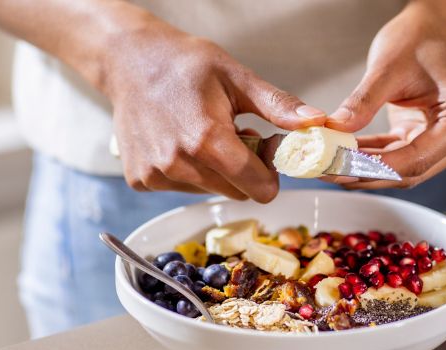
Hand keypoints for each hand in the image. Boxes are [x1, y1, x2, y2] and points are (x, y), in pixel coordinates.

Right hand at [105, 21, 325, 201]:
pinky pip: (183, 189)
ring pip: (210, 191)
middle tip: (236, 136)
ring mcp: (156, 175)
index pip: (258, 187)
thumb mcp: (237, 77)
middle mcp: (177, 164)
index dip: (270, 173)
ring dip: (217, 171)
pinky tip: (181, 142)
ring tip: (205, 135)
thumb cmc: (184, 64)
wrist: (129, 60)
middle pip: (236, 192)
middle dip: (244, 171)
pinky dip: (190, 171)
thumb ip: (278, 107)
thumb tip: (316, 123)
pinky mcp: (141, 180)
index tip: (265, 150)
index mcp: (206, 140)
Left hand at [325, 0, 445, 188]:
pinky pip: (398, 158)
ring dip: (365, 169)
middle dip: (365, 172)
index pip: (416, 158)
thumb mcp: (387, 67)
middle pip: (410, 171)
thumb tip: (336, 130)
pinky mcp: (431, 142)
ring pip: (402, 170)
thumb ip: (362, 102)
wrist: (432, 28)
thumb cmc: (419, 38)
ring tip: (328, 164)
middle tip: (326, 170)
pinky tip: (343, 154)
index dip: (374, 167)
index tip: (339, 167)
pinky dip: (371, 157)